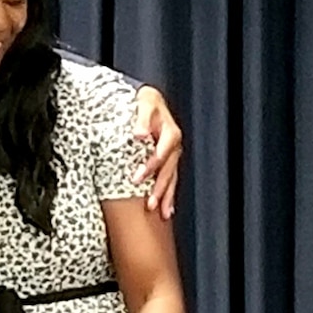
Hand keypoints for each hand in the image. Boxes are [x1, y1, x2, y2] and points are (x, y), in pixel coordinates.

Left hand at [132, 86, 183, 219]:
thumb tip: (140, 135)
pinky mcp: (168, 160)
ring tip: (163, 213)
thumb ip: (142, 119)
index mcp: (170, 132)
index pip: (162, 152)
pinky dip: (169, 194)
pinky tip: (167, 209)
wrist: (150, 99)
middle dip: (160, 187)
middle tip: (150, 203)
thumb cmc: (145, 102)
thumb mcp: (144, 103)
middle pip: (169, 169)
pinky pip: (171, 179)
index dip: (152, 166)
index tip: (138, 178)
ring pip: (172, 178)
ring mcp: (172, 154)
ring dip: (167, 196)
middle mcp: (173, 145)